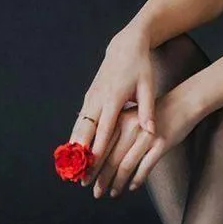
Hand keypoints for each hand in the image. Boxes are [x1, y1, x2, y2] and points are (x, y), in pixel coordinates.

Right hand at [70, 26, 157, 186]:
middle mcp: (98, 98)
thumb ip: (148, 109)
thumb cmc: (140, 67)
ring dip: (74, 149)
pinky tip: (73, 153)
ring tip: (71, 171)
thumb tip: (151, 131)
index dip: (97, 148)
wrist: (125, 46)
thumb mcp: (148, 85)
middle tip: (78, 177)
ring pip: (79, 127)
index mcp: (114, 97)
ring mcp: (91, 97)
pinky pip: (80, 121)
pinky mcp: (89, 97)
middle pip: (85, 131)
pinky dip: (75, 137)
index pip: (105, 128)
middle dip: (80, 155)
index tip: (93, 165)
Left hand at [87, 81, 201, 199]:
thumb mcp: (132, 117)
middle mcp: (130, 128)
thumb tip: (100, 156)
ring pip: (126, 165)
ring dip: (117, 183)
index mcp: (120, 121)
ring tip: (111, 194)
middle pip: (111, 159)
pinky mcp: (161, 144)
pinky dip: (137, 179)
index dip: (92, 166)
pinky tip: (132, 187)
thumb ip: (118, 132)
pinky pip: (145, 167)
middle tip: (95, 192)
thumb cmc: (156, 113)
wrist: (183, 103)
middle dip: (101, 178)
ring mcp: (146, 136)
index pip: (101, 148)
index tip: (84, 180)